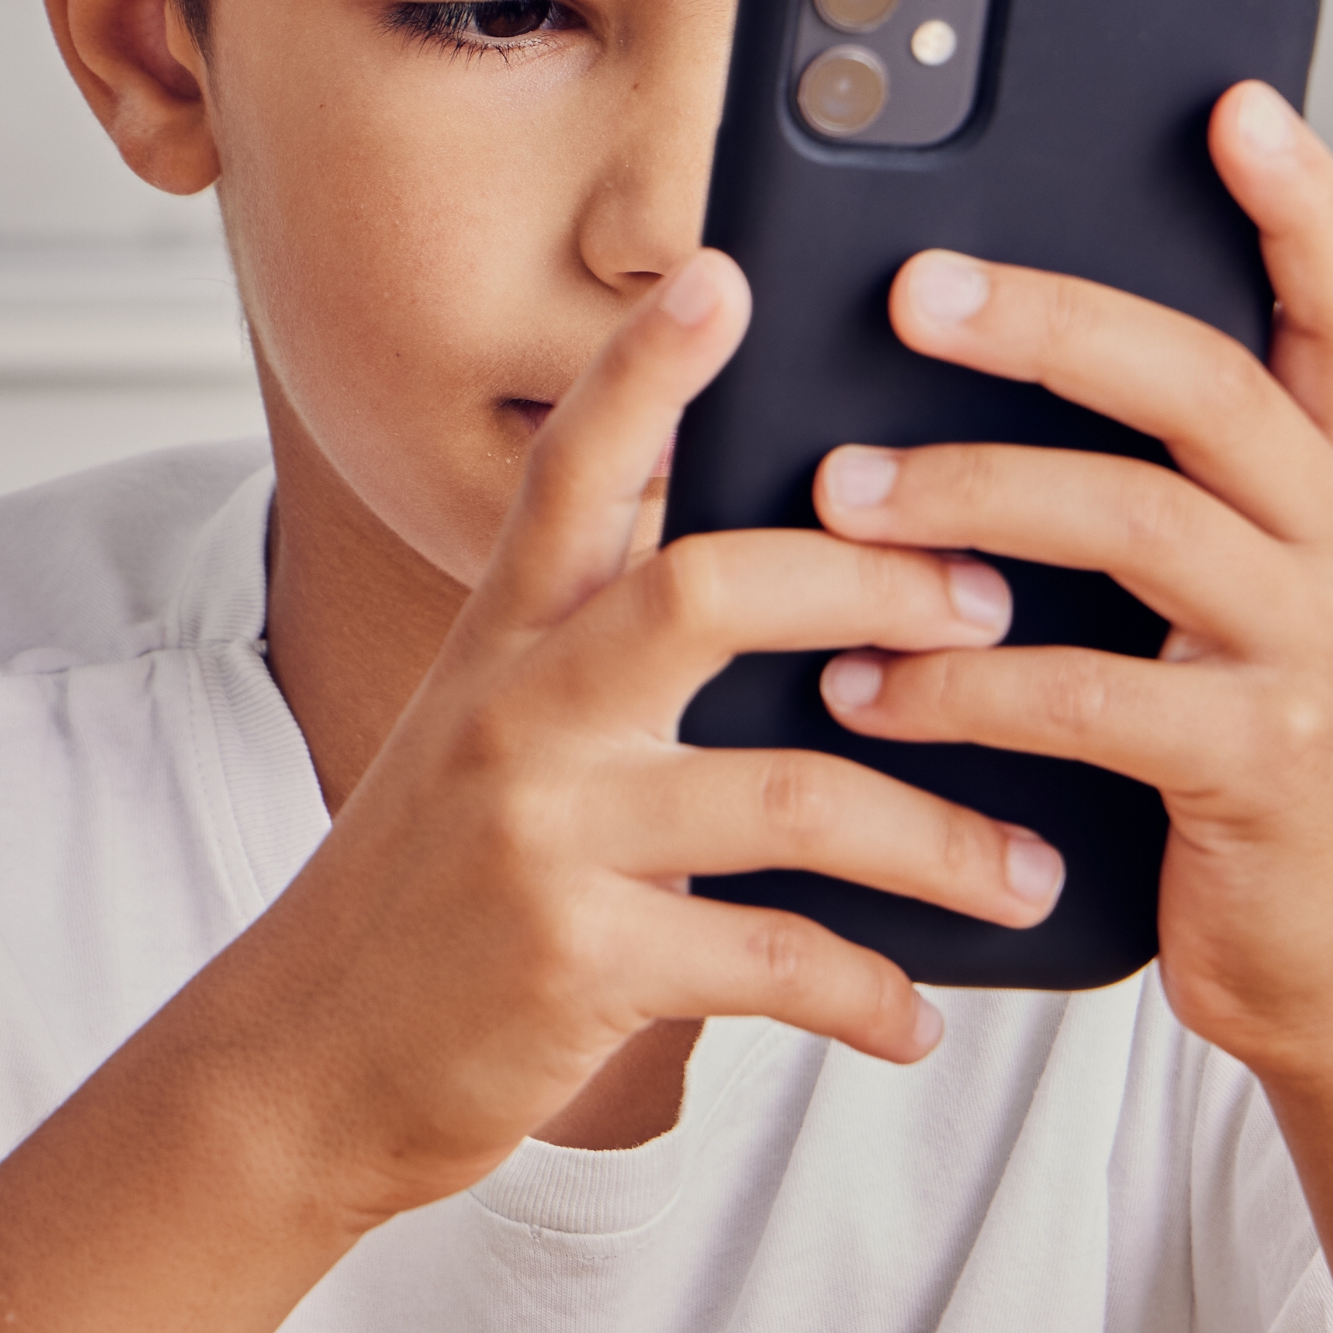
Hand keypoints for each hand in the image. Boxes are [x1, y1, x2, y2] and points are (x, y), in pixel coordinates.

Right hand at [208, 251, 1071, 1228]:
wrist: (306, 1059)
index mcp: (506, 641)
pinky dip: (869, 995)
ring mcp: (544, 838)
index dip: (645, 367)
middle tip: (994, 603)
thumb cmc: (435, 886)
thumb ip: (599, 644)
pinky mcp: (576, 965)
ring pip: (787, 795)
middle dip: (876, 584)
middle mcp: (518, 714)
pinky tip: (919, 1018)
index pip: (572, 468)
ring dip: (936, 837)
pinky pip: (770, 963)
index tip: (728, 273)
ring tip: (1026, 870)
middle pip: (707, 588)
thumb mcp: (490, 732)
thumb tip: (765, 562)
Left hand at [807, 84, 1332, 1087]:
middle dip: (1053, 322)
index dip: (1300, 199)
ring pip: (1138, 521)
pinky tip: (863, 683)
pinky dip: (958, 681)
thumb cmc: (1233, 766)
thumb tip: (943, 370)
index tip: (1232, 100)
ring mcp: (1311, 653)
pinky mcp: (1256, 764)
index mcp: (1330, 486)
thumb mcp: (1208, 607)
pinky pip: (1086, 692)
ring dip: (971, 494)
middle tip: (913, 289)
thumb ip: (1136, 491)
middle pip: (1207, 383)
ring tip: (841, 490)